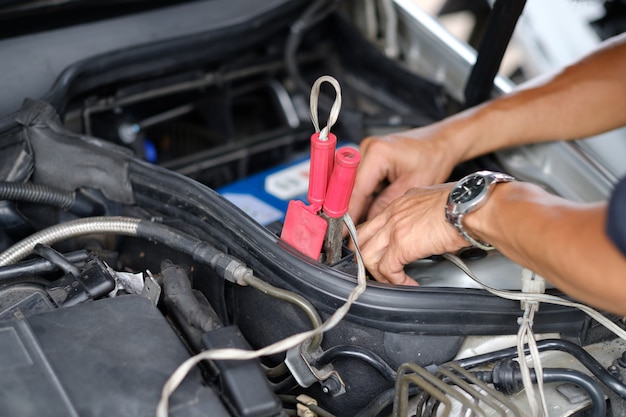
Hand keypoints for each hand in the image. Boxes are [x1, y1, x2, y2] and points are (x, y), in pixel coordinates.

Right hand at [348, 124, 459, 223]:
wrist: (441, 143)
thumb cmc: (433, 158)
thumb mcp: (411, 187)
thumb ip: (385, 206)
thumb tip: (365, 224)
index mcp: (377, 152)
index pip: (355, 190)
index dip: (347, 214)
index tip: (341, 232)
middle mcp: (367, 149)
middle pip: (351, 188)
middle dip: (354, 210)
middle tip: (355, 232)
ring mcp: (366, 152)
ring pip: (355, 187)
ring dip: (361, 203)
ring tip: (372, 219)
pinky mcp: (369, 158)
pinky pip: (362, 182)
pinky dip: (368, 196)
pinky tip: (376, 206)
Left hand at [354, 183, 468, 284]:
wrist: (472, 206)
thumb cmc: (466, 204)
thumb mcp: (437, 203)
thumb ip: (424, 215)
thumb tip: (428, 230)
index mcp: (402, 202)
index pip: (374, 222)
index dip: (372, 241)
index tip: (379, 254)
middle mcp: (393, 212)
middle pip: (361, 237)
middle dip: (364, 257)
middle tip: (376, 271)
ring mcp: (394, 228)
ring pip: (368, 255)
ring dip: (378, 273)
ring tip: (393, 281)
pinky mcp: (401, 244)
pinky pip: (387, 269)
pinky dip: (395, 281)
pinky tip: (408, 284)